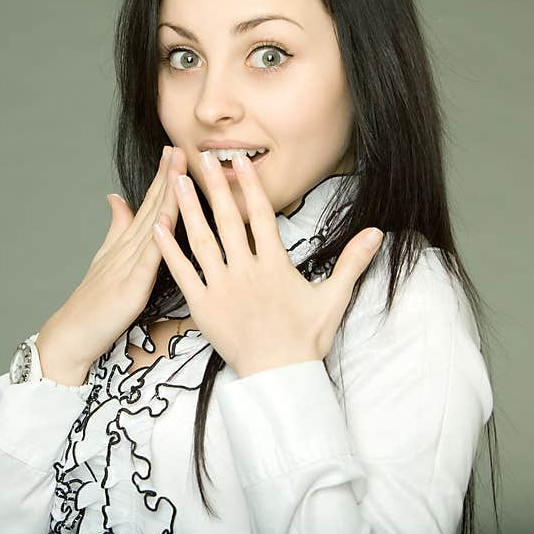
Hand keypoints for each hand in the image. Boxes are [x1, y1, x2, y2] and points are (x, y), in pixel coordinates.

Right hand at [36, 145, 186, 382]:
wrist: (71, 335)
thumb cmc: (92, 302)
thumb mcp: (107, 259)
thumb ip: (116, 228)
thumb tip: (117, 198)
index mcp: (126, 243)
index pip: (149, 205)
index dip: (163, 178)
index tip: (176, 152)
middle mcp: (127, 249)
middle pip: (152, 207)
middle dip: (168, 177)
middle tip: (181, 148)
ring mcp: (127, 267)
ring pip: (152, 226)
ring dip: (167, 197)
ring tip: (177, 170)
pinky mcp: (129, 288)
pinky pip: (147, 261)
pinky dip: (157, 239)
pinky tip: (167, 219)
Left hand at [151, 150, 382, 378]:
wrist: (278, 376)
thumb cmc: (305, 339)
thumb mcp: (334, 298)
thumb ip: (352, 262)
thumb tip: (377, 233)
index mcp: (274, 265)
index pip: (260, 215)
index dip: (249, 185)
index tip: (239, 161)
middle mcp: (245, 271)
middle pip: (228, 220)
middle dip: (215, 187)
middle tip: (204, 158)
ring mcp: (221, 287)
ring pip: (201, 241)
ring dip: (189, 209)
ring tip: (177, 183)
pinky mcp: (202, 305)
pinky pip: (182, 273)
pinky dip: (168, 250)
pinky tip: (156, 227)